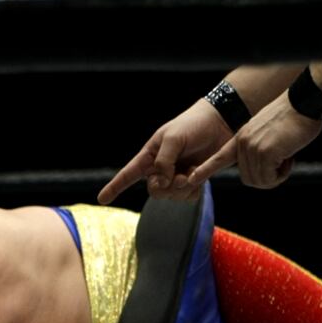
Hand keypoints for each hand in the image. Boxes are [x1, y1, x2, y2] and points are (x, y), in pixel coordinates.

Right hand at [99, 99, 232, 203]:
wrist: (220, 122)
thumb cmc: (192, 125)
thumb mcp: (173, 138)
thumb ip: (164, 161)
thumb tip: (162, 183)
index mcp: (149, 156)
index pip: (128, 175)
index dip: (114, 187)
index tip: (101, 200)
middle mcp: (160, 169)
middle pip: (154, 191)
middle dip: (165, 188)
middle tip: (179, 176)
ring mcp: (177, 176)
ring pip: (171, 196)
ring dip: (183, 187)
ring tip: (192, 170)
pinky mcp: (193, 181)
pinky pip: (188, 197)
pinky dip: (194, 190)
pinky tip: (199, 175)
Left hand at [189, 93, 321, 189]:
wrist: (303, 103)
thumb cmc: (292, 119)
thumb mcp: (266, 134)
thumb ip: (257, 149)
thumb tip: (261, 168)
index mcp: (240, 139)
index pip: (219, 157)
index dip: (206, 169)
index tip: (191, 180)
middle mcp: (242, 144)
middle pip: (250, 179)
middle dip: (269, 178)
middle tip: (283, 163)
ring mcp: (252, 148)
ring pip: (261, 181)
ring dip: (277, 176)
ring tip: (287, 157)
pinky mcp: (265, 152)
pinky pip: (271, 177)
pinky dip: (283, 173)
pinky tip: (290, 157)